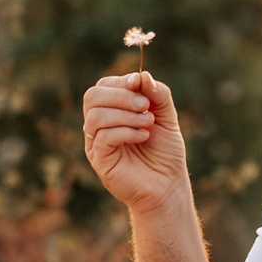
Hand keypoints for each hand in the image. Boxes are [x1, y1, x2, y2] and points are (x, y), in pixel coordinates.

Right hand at [81, 73, 187, 212]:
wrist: (168, 186)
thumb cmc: (165, 153)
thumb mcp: (167, 117)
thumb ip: (158, 94)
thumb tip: (142, 75)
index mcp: (112, 111)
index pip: (104, 86)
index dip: (120, 82)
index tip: (139, 84)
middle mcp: (100, 125)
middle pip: (92, 96)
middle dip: (120, 96)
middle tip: (145, 106)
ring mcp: (97, 143)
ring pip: (95, 116)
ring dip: (124, 115)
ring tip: (147, 124)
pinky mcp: (99, 160)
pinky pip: (102, 137)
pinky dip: (126, 132)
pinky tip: (143, 137)